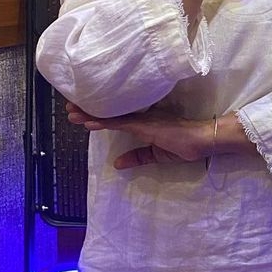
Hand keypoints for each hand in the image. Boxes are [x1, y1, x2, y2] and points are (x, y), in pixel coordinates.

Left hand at [67, 103, 212, 169]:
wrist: (202, 140)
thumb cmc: (185, 145)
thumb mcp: (156, 154)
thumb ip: (137, 157)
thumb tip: (116, 164)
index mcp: (143, 122)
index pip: (115, 118)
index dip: (97, 115)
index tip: (80, 112)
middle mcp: (141, 117)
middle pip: (110, 113)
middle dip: (88, 110)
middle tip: (69, 106)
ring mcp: (142, 119)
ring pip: (111, 116)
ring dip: (90, 114)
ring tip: (72, 112)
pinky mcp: (146, 125)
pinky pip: (120, 123)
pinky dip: (103, 122)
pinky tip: (89, 122)